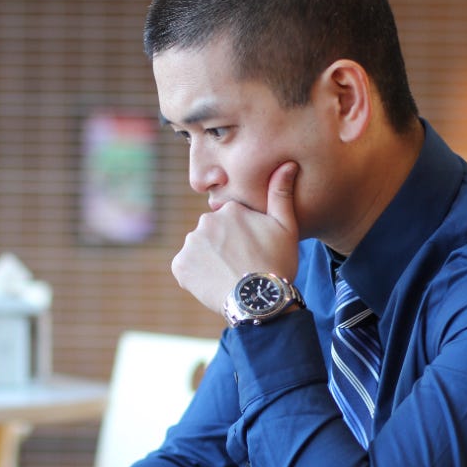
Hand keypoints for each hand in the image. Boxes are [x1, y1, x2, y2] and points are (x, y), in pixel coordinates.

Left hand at [171, 161, 299, 312]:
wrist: (258, 302)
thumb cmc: (277, 264)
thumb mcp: (286, 228)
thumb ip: (281, 194)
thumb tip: (287, 164)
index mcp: (230, 209)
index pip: (231, 220)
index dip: (243, 237)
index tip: (253, 253)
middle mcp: (206, 221)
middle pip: (213, 234)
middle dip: (223, 247)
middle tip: (242, 266)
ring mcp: (191, 244)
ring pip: (200, 250)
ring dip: (210, 260)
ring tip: (229, 276)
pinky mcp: (180, 266)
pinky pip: (186, 268)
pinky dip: (196, 276)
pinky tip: (215, 283)